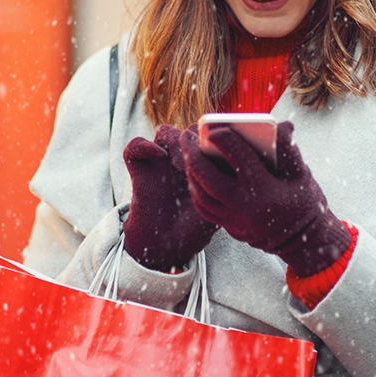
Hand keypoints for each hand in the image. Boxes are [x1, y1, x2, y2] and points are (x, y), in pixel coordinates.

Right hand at [122, 125, 218, 271]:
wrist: (165, 245)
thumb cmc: (195, 227)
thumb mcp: (219, 207)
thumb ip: (226, 185)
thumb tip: (240, 166)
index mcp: (201, 163)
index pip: (209, 136)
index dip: (215, 141)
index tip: (221, 157)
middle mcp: (180, 158)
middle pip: (188, 131)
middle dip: (196, 140)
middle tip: (202, 160)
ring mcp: (159, 162)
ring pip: (165, 132)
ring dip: (175, 141)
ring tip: (182, 165)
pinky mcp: (139, 169)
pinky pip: (135, 145)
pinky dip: (145, 145)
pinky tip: (159, 156)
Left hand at [181, 120, 350, 276]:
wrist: (303, 240)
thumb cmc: (303, 201)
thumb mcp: (301, 173)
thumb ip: (288, 148)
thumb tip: (281, 125)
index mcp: (265, 189)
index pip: (238, 158)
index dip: (223, 139)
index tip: (213, 127)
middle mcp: (245, 207)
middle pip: (209, 178)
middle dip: (194, 155)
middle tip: (186, 136)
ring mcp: (235, 221)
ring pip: (201, 195)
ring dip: (190, 172)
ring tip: (187, 152)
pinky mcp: (229, 228)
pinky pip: (204, 208)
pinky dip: (196, 190)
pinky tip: (194, 175)